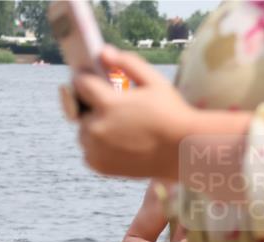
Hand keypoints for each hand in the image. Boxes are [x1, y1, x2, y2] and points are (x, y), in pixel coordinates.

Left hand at [72, 46, 196, 179]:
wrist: (182, 152)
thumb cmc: (172, 113)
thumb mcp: (155, 81)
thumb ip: (128, 63)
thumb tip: (103, 53)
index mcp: (108, 104)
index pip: (80, 84)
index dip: (85, 78)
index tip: (90, 79)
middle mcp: (97, 127)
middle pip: (80, 110)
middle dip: (92, 106)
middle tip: (113, 108)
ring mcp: (97, 149)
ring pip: (83, 133)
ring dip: (93, 127)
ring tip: (117, 127)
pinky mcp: (100, 166)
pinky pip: (88, 153)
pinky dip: (97, 148)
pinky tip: (117, 144)